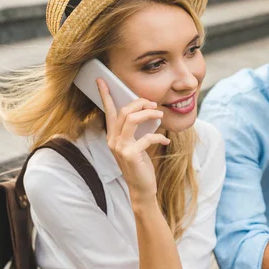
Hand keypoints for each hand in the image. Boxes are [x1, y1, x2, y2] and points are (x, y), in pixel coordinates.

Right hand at [97, 78, 168, 200]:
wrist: (142, 188)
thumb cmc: (141, 165)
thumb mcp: (137, 145)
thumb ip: (137, 130)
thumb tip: (149, 112)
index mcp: (113, 136)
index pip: (108, 111)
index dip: (105, 95)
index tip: (102, 80)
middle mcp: (113, 140)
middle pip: (123, 112)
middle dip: (140, 103)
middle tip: (153, 104)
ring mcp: (120, 148)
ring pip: (132, 120)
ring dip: (148, 114)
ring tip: (160, 114)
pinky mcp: (130, 155)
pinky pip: (146, 138)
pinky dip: (159, 137)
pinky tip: (166, 140)